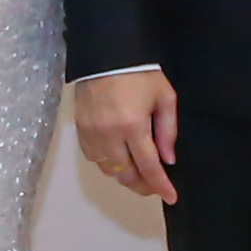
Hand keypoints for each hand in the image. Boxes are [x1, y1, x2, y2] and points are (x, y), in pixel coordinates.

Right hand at [72, 68, 181, 203]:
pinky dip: (107, 163)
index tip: (170, 197)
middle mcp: (110, 134)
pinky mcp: (80, 129)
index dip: (160, 185)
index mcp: (134, 125)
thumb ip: (168, 130)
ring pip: (108, 170)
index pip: (149, 166)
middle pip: (126, 174)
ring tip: (137, 171)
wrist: (106, 54)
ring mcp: (92, 133)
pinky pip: (93, 158)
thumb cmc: (141, 73)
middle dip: (142, 184)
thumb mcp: (164, 97)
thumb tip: (168, 160)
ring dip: (124, 175)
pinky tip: (118, 157)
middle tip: (153, 184)